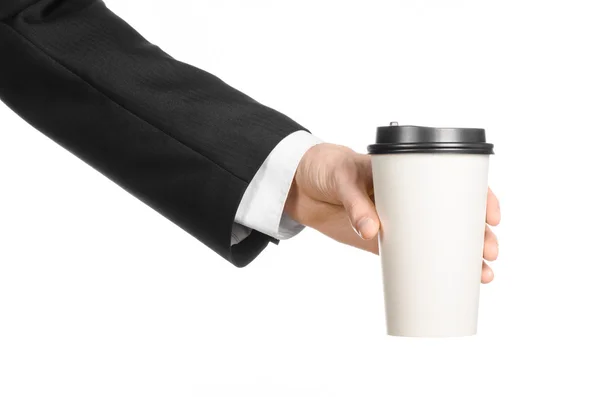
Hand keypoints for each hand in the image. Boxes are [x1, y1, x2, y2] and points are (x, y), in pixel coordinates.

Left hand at [284, 143, 500, 282]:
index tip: (491, 217)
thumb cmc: (328, 169)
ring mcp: (399, 221)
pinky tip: (451, 284)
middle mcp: (411, 198)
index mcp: (409, 173)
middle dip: (479, 236)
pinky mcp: (383, 242)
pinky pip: (412, 257)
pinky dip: (431, 271)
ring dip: (464, 259)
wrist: (302, 184)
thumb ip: (356, 202)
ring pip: (440, 240)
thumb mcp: (343, 178)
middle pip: (456, 216)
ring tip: (483, 276)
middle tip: (489, 252)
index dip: (480, 198)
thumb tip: (372, 230)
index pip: (455, 181)